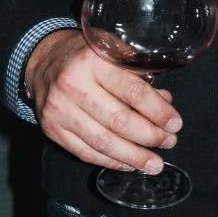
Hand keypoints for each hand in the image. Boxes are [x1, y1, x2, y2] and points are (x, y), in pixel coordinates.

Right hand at [24, 29, 182, 172]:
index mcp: (92, 60)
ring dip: (134, 157)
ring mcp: (60, 110)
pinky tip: (129, 164)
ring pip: (103, 142)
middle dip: (150, 137)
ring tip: (154, 164)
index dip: (158, 111)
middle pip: (119, 121)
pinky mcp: (53, 129)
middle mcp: (73, 84)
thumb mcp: (111, 52)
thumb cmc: (84, 57)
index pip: (132, 91)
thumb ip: (139, 75)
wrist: (43, 63)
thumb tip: (166, 102)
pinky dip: (111, 162)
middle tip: (169, 142)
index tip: (175, 123)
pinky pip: (86, 153)